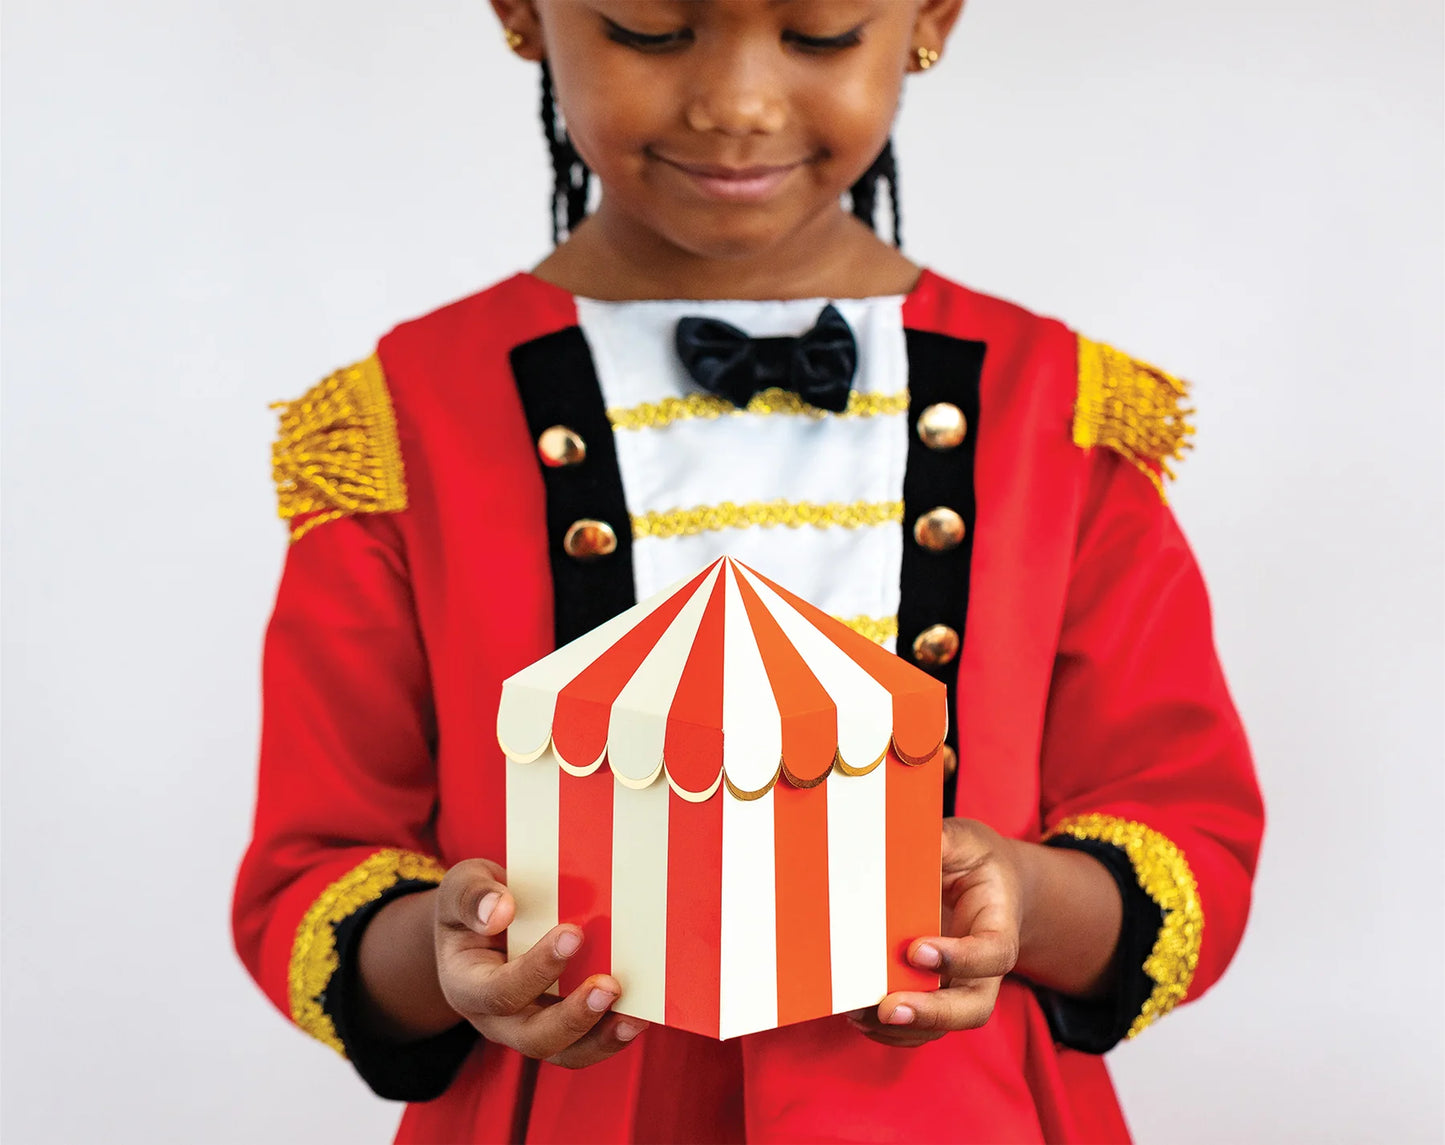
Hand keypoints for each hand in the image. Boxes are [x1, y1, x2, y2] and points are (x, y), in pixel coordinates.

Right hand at [434, 859, 647, 1067]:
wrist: (478, 927)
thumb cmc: (474, 905)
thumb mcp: (460, 887)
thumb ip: (472, 895)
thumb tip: (501, 910)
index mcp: (465, 985)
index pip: (498, 991)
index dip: (537, 968)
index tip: (572, 932)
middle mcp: (495, 1018)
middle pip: (532, 1038)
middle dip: (573, 1016)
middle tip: (609, 985)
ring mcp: (527, 1027)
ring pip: (563, 1053)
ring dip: (601, 1037)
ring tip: (634, 1016)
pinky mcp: (557, 1027)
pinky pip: (583, 1045)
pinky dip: (610, 1035)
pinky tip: (636, 1015)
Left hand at [849, 818, 1021, 1047]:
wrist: (988, 885)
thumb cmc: (975, 861)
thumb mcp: (966, 841)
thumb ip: (942, 840)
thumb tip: (899, 834)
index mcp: (999, 926)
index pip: (992, 954)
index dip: (959, 959)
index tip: (916, 949)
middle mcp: (983, 969)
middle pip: (972, 1008)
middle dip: (931, 1013)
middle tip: (890, 1007)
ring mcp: (959, 987)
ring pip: (941, 1026)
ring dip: (901, 1027)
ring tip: (859, 1012)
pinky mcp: (933, 995)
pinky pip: (918, 1026)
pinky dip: (888, 1029)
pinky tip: (857, 1015)